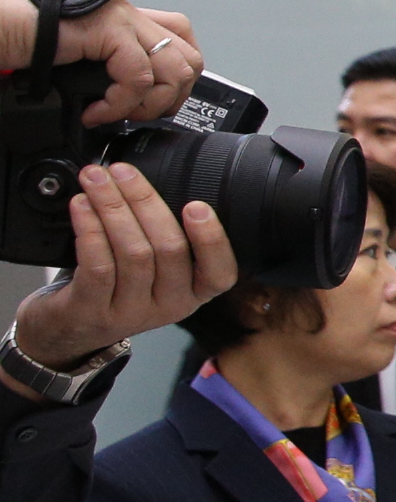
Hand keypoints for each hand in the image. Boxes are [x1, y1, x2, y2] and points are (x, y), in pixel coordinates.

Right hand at [0, 0, 203, 126]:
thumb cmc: (29, 41)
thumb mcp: (85, 58)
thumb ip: (113, 68)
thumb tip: (133, 101)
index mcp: (129, 20)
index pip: (183, 41)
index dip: (180, 78)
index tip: (157, 103)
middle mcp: (131, 16)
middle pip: (190, 58)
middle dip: (172, 97)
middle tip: (138, 114)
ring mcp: (123, 19)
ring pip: (175, 70)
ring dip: (149, 105)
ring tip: (116, 114)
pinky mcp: (109, 29)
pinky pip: (138, 77)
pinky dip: (121, 105)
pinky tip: (96, 112)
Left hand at [7, 165, 239, 383]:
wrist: (70, 330)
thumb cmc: (115, 288)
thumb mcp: (154, 272)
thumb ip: (164, 237)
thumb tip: (149, 185)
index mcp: (193, 293)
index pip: (220, 274)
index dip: (211, 239)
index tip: (196, 204)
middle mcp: (169, 306)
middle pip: (168, 249)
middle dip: (144, 201)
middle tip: (122, 171)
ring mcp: (131, 312)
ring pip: (132, 253)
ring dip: (112, 207)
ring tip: (96, 180)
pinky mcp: (93, 311)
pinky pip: (98, 265)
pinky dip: (90, 229)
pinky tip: (81, 206)